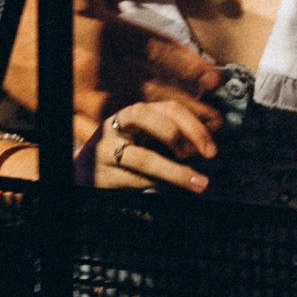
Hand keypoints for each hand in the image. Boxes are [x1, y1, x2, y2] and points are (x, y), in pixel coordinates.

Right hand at [3, 0, 222, 147]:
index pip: (156, 50)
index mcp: (104, 29)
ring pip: (127, 116)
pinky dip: (118, 145)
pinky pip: (92, 133)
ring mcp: (74, 90)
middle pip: (149, 89)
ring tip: (191, 146)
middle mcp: (94, 64)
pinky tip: (141, 157)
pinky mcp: (56, 107)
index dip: (187, 66)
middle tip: (215, 124)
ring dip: (161, 132)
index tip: (214, 80)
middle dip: (186, 108)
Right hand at [97, 100, 217, 192]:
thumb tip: (210, 132)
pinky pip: (136, 180)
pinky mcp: (103, 174)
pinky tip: (168, 188)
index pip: (169, 108)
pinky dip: (157, 185)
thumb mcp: (148, 137)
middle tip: (208, 154)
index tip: (211, 144)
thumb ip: (175, 134)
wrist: (85, 172)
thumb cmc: (123, 152)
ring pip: (146, 158)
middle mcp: (118, 125)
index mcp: (134, 113)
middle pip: (155, 120)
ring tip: (198, 182)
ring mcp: (107, 149)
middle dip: (187, 135)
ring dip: (177, 172)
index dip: (195, 124)